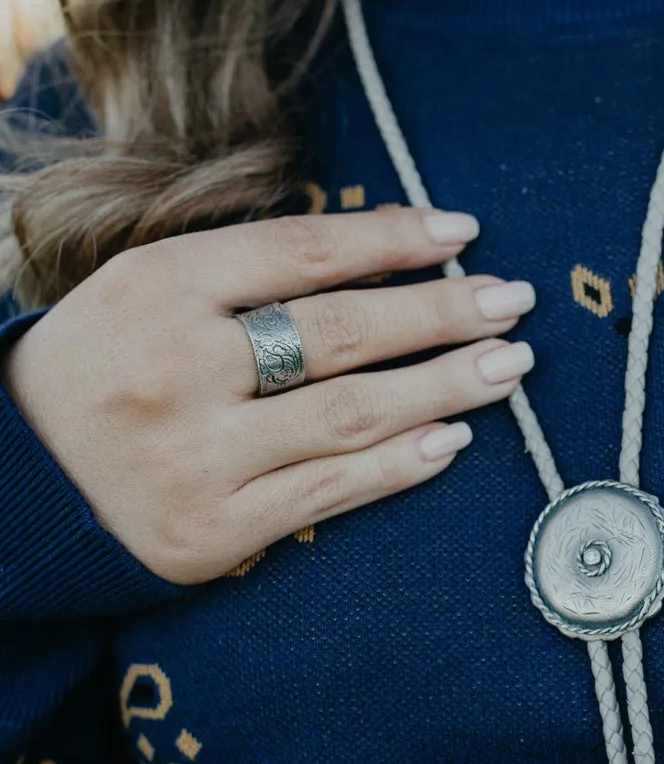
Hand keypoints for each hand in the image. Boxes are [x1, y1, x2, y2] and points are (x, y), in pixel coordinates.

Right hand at [3, 209, 534, 583]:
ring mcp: (196, 457)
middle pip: (341, 332)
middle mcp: (178, 370)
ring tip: (509, 368)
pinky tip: (454, 441)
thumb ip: (243, 273)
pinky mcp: (212, 531)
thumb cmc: (102, 368)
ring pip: (349, 414)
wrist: (14, 483)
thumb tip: (386, 256)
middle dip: (441, 313)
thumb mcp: (146, 291)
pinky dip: (399, 464)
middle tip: (514, 301)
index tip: (463, 231)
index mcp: (157, 287)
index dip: (392, 238)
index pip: (302, 253)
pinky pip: (328, 492)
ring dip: (444, 387)